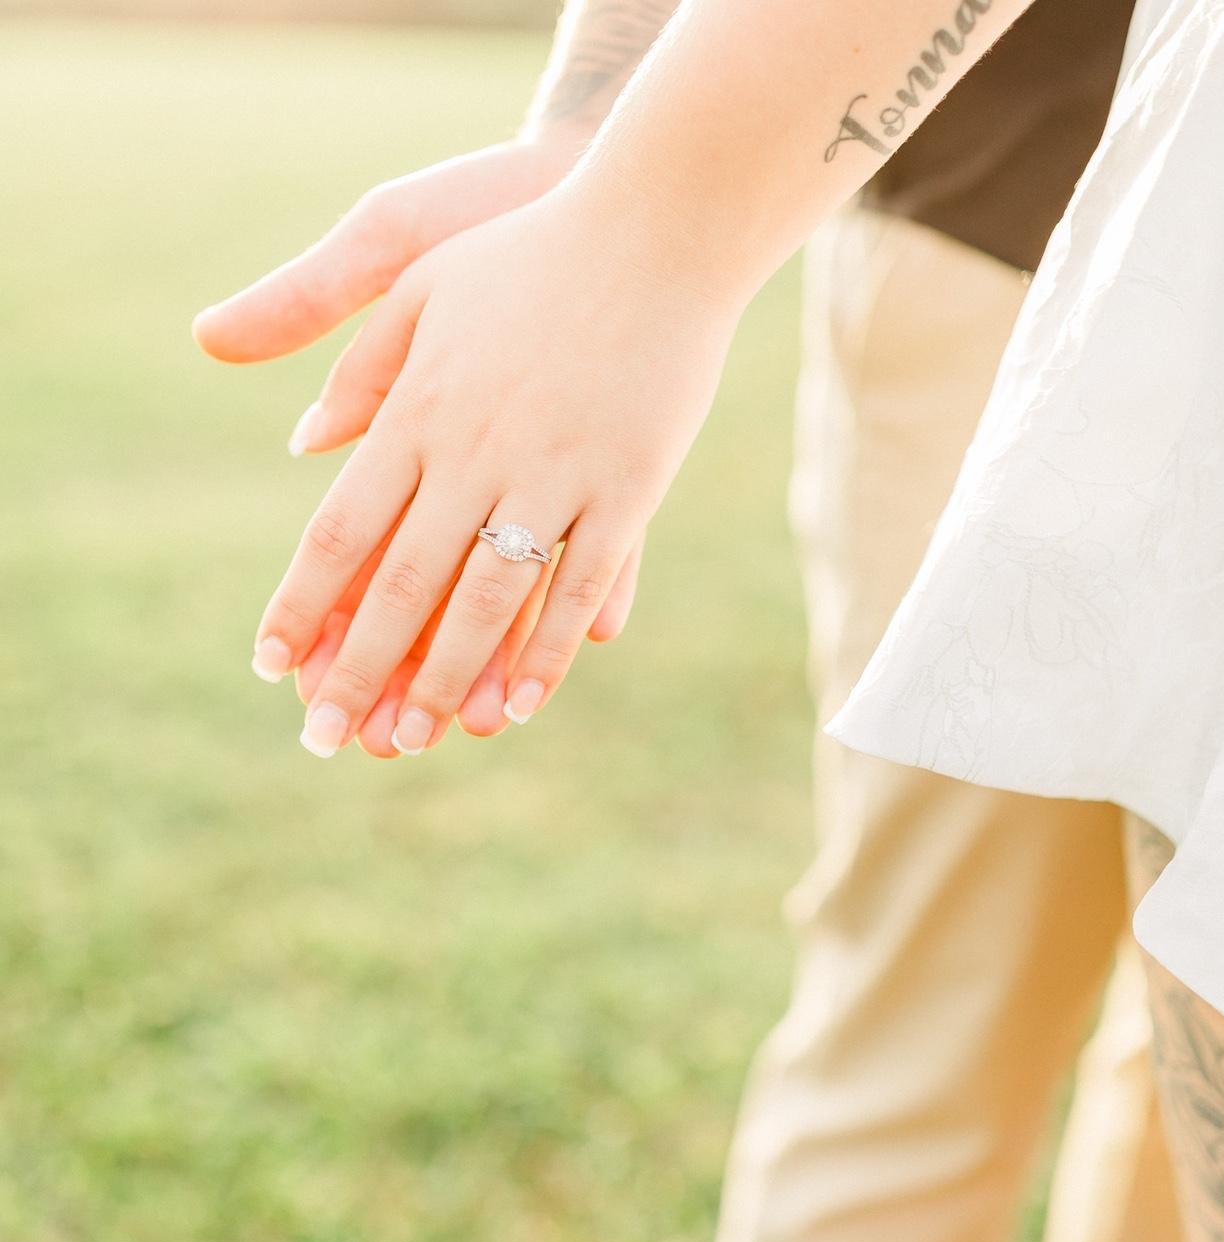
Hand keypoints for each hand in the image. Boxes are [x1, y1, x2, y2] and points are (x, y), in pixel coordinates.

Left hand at [193, 135, 646, 748]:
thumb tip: (302, 441)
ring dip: (446, 677)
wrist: (657, 224)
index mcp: (419, 410)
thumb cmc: (533, 251)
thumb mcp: (422, 280)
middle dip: (359, 669)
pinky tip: (521, 705)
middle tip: (327, 740)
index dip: (303, 603)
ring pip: (488, 599)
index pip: (341, 529)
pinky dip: (548, 651)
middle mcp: (476, 452)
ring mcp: (556, 473)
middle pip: (402, 582)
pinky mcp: (628, 487)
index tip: (272, 664)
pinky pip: (583, 586)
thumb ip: (359, 362)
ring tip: (414, 739)